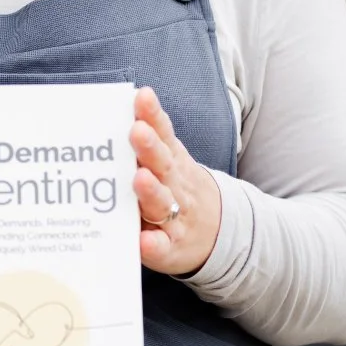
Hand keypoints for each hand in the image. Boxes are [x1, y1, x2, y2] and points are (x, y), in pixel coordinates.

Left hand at [129, 86, 221, 276]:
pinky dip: (153, 245)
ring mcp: (175, 218)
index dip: (153, 115)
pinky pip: (162, 247)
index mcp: (173, 161)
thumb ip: (153, 134)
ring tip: (140, 180)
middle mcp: (175, 186)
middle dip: (149, 148)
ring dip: (151, 192)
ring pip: (162, 204)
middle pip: (162, 165)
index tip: (142, 96)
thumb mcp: (172, 159)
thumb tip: (128, 99)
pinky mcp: (170, 248)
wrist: (217, 234)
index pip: (164, 134)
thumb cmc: (178, 190)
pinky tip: (144, 242)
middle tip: (136, 132)